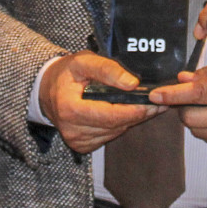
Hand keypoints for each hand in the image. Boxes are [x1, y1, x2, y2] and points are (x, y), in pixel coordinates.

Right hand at [39, 51, 162, 153]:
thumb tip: (133, 84)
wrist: (47, 90)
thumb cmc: (66, 73)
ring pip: (115, 132)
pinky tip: (126, 113)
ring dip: (132, 119)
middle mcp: (72, 130)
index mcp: (70, 109)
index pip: (110, 115)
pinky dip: (120, 125)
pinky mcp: (82, 146)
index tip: (154, 101)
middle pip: (116, 126)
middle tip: (159, 102)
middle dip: (139, 114)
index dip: (134, 110)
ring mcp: (77, 141)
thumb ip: (107, 70)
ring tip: (146, 105)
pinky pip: (109, 136)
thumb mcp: (83, 61)